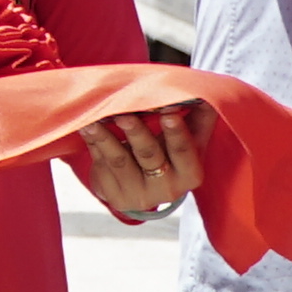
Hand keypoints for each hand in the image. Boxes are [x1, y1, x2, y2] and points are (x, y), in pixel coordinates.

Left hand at [58, 107, 203, 224]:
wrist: (145, 186)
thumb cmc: (170, 155)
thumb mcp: (189, 142)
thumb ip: (198, 120)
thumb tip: (205, 94)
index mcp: (190, 175)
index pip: (184, 152)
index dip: (177, 133)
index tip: (168, 112)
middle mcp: (166, 189)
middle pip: (149, 156)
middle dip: (137, 133)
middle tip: (124, 115)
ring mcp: (138, 195)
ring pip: (120, 162)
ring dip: (105, 138)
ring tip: (94, 120)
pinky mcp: (115, 196)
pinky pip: (102, 166)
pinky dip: (94, 144)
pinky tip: (86, 128)